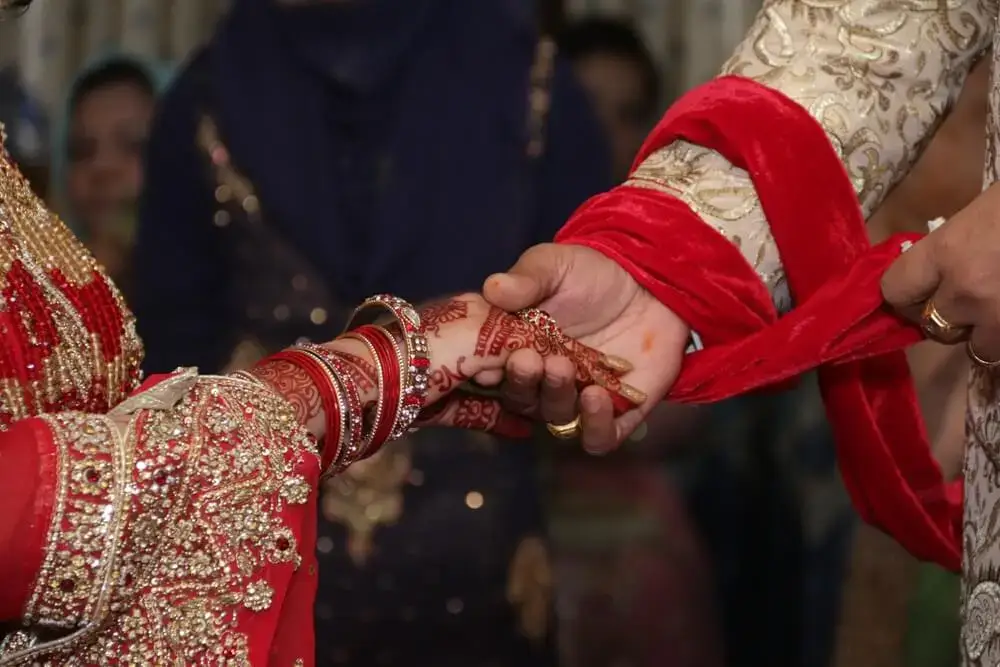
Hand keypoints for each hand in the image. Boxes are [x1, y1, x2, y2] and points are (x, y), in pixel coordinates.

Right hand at [405, 293, 639, 436]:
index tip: (488, 358)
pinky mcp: (620, 412)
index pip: (494, 372)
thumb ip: (527, 278)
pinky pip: (601, 438)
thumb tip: (493, 287)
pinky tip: (596, 398)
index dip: (488, 370)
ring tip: (564, 368)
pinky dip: (595, 427)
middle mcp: (545, 382)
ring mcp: (580, 399)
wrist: (650, 281)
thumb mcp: (556, 266)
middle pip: (523, 400)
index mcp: (519, 350)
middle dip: (524, 383)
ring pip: (558, 419)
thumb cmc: (593, 274)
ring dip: (556, 399)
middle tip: (529, 359)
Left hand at [881, 182, 999, 362]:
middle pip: (933, 326)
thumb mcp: (982, 212)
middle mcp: (970, 292)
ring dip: (986, 333)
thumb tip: (934, 273)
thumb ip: (952, 248)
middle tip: (964, 300)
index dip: (903, 293)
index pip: (895, 290)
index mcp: (948, 251)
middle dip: (946, 316)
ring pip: (979, 348)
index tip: (915, 290)